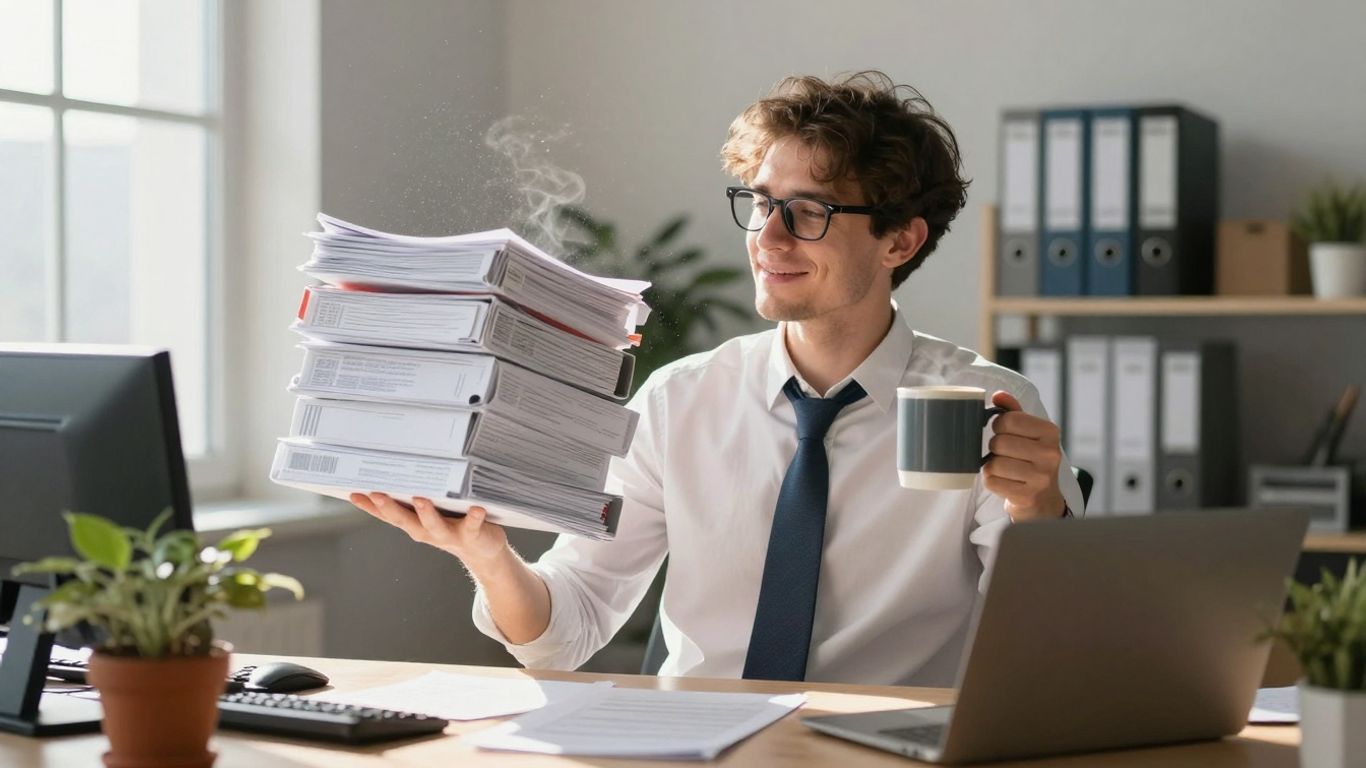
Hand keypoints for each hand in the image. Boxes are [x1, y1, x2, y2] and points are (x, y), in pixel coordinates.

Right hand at [349, 493, 509, 569]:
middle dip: (390, 508)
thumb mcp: (430, 514)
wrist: (484, 552)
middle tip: (377, 494)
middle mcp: (428, 531)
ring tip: (420, 499)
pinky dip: (474, 517)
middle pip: (405, 521)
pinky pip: (473, 525)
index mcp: (415, 524)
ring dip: (426, 513)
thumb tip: (397, 473)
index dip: (370, 507)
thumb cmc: (453, 524)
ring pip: (434, 525)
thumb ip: (415, 500)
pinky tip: (476, 509)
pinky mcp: (472, 534)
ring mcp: (449, 534)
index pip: (388, 515)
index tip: (353, 493)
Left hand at [981, 391, 1066, 520]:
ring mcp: (1040, 477)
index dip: (999, 425)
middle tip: (1005, 453)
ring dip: (992, 465)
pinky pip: (991, 481)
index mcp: (1050, 432)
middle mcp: (1050, 454)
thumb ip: (1013, 412)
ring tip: (1006, 468)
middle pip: (999, 442)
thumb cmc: (1032, 460)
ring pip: (994, 463)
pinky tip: (1005, 481)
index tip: (1004, 432)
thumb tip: (999, 395)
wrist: (1044, 499)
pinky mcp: (1027, 496)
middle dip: (995, 447)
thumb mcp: (1029, 433)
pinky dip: (991, 480)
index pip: (1010, 419)